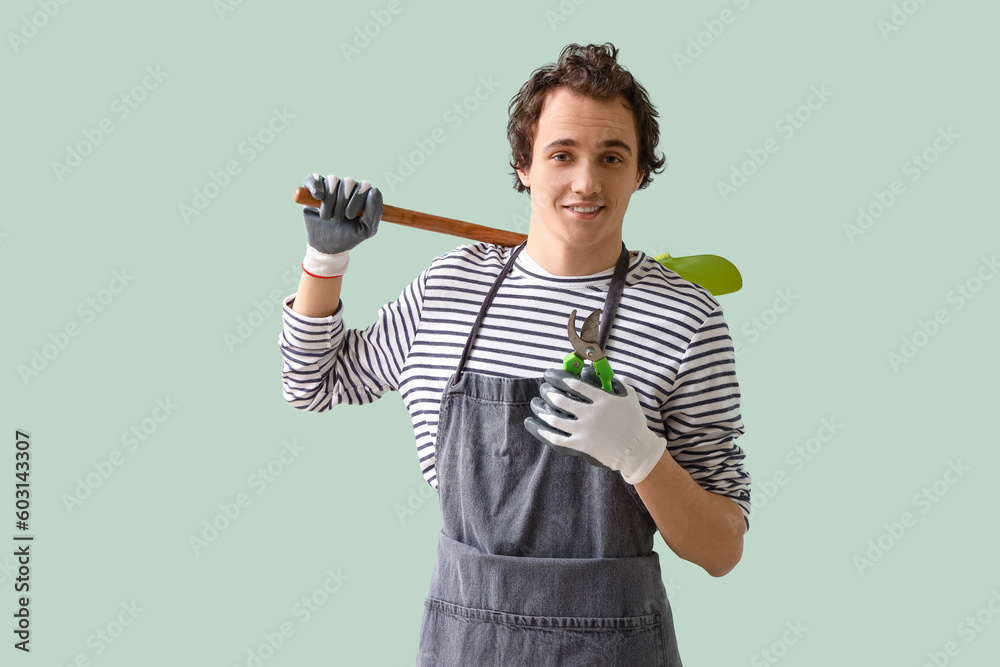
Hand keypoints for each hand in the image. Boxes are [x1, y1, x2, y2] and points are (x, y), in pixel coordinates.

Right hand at [302, 173, 381, 254]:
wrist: (326, 245)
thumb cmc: (348, 236)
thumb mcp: (366, 230)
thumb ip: (374, 213)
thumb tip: (374, 191)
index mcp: (362, 196)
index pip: (365, 186)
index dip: (357, 200)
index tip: (349, 216)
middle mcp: (348, 188)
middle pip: (348, 182)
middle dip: (342, 203)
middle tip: (337, 220)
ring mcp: (331, 186)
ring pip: (333, 180)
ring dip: (329, 201)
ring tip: (326, 217)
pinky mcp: (314, 187)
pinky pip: (315, 178)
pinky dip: (316, 187)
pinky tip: (317, 197)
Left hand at [524, 368, 666, 484]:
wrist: (636, 451)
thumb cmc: (634, 423)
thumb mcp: (630, 398)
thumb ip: (618, 384)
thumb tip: (606, 374)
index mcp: (602, 400)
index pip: (576, 385)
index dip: (560, 378)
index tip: (552, 375)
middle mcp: (591, 414)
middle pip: (562, 400)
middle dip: (549, 393)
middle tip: (544, 389)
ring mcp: (585, 430)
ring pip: (556, 420)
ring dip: (543, 411)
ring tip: (537, 406)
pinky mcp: (581, 445)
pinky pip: (558, 438)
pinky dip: (545, 432)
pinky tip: (538, 426)